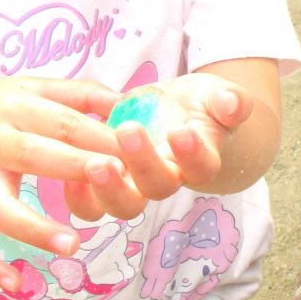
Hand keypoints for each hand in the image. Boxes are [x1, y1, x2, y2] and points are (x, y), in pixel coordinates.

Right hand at [0, 76, 136, 288]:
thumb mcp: (31, 87)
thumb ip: (81, 93)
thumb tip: (129, 102)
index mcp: (16, 108)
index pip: (63, 123)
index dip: (100, 136)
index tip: (134, 150)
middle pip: (36, 155)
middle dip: (75, 166)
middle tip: (116, 175)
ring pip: (2, 207)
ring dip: (34, 227)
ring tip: (71, 244)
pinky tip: (16, 285)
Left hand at [63, 75, 252, 221]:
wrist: (178, 115)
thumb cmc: (201, 106)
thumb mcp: (217, 95)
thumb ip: (229, 101)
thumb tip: (232, 103)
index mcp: (199, 160)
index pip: (203, 167)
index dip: (193, 154)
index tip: (181, 131)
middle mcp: (168, 179)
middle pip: (158, 189)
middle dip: (143, 164)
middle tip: (129, 131)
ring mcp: (136, 184)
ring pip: (124, 205)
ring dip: (109, 188)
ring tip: (95, 163)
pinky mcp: (108, 181)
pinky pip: (91, 205)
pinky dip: (78, 196)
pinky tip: (68, 174)